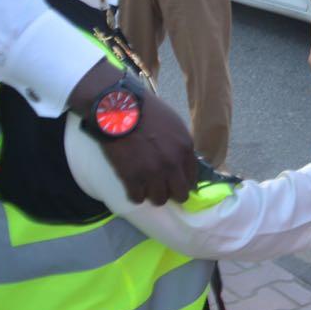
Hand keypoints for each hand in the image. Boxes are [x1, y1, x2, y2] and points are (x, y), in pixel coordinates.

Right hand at [70, 59, 197, 205]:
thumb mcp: (173, 124)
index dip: (183, 181)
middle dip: (171, 191)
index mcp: (185, 148)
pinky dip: (134, 194)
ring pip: (159, 200)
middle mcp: (172, 164)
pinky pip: (138, 199)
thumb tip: (181, 161)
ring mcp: (153, 173)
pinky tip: (132, 187)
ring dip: (152, 194)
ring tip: (145, 186)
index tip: (175, 181)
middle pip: (180, 194)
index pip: (192, 178)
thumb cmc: (145, 111)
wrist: (118, 109)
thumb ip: (180, 144)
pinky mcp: (132, 179)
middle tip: (161, 187)